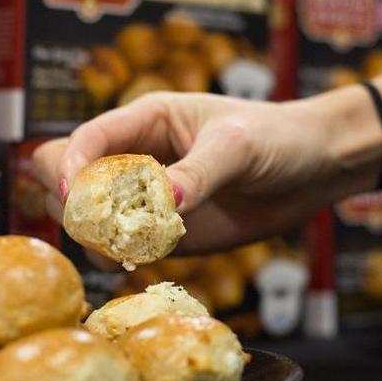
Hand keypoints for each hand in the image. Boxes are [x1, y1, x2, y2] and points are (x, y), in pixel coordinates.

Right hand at [33, 91, 336, 253]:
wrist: (312, 170)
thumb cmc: (278, 137)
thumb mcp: (238, 147)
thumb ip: (199, 173)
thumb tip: (163, 203)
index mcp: (146, 121)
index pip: (87, 139)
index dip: (70, 165)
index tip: (74, 197)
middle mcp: (136, 160)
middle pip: (68, 178)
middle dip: (74, 204)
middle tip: (105, 227)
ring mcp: (146, 201)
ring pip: (87, 219)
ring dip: (93, 236)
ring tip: (126, 247)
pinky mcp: (162, 235)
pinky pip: (119, 248)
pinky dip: (115, 257)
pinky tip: (137, 259)